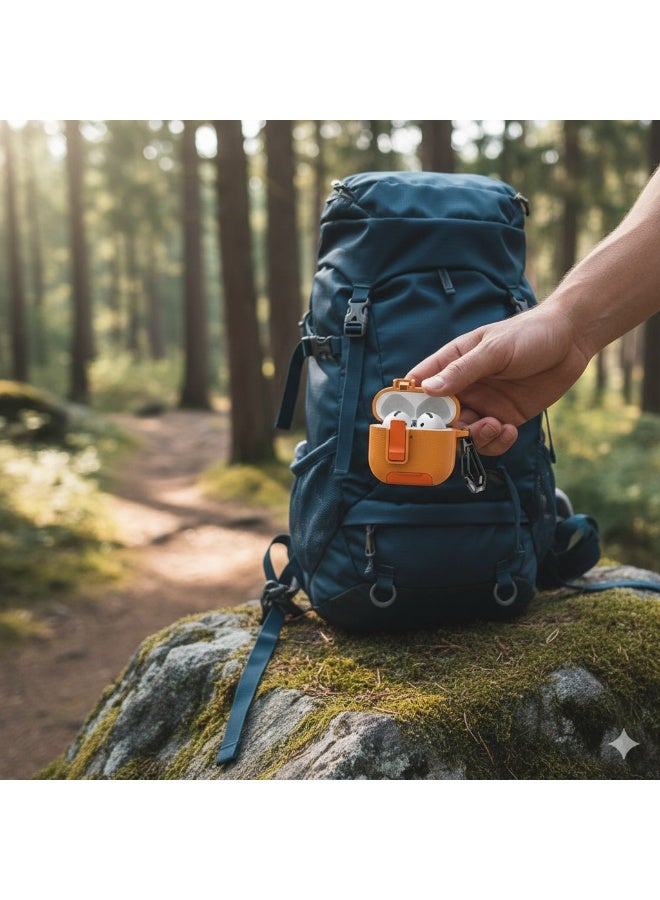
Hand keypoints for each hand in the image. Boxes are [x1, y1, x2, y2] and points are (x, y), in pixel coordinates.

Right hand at [407, 303, 590, 453]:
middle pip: (440, 418)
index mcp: (452, 364)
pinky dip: (496, 442)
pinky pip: (491, 440)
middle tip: (464, 430)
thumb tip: (428, 389)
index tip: (409, 423)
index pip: (420, 386)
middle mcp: (464, 387)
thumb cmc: (528, 334)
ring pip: (465, 434)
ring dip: (476, 438)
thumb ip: (462, 371)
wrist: (571, 340)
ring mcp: (484, 404)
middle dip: (448, 430)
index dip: (410, 405)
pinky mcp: (505, 417)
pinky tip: (510, 430)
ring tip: (495, 425)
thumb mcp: (494, 350)